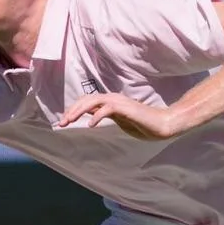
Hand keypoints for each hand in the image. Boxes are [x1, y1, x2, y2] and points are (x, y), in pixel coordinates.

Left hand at [59, 94, 180, 139]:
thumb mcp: (119, 121)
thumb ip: (106, 117)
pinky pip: (108, 109)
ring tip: (70, 121)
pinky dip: (97, 116)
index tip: (64, 122)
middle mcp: (113, 99)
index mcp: (110, 102)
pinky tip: (90, 125)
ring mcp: (119, 102)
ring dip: (79, 110)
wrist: (162, 125)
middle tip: (61, 123)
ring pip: (94, 101)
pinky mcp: (126, 108)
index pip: (87, 101)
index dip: (74, 109)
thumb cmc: (142, 124)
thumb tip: (91, 117)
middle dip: (72, 110)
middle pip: (87, 99)